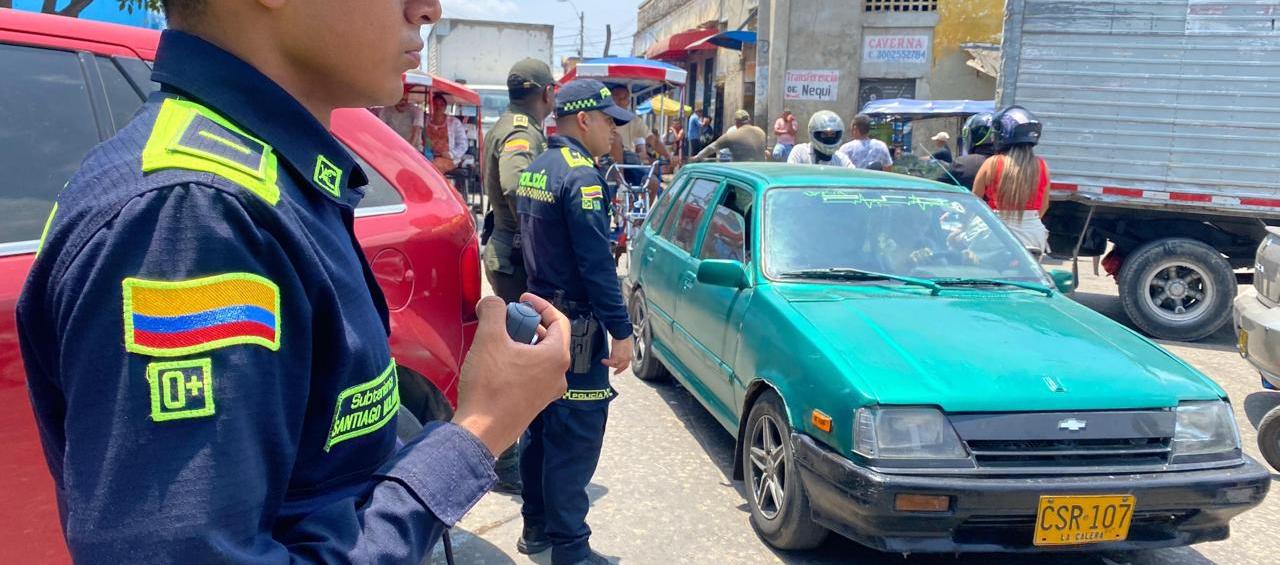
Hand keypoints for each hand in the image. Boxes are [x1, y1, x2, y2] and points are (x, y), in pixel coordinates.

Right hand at [452, 294, 570, 455]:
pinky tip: (496, 364)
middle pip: (548, 338)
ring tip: (497, 341)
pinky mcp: (535, 403)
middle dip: (526, 324)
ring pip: (539, 357)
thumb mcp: (489, 338)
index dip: (540, 304)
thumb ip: (493, 310)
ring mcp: (548, 392)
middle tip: (504, 321)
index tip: (521, 299)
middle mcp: (559, 375)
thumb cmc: (490, 385)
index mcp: (556, 357)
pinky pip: (532, 374)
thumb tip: (492, 300)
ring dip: (521, 343)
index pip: (558, 320)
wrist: (481, 432)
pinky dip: (519, 362)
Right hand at [602, 337, 632, 374]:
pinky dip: (606, 362)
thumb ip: (623, 351)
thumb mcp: (625, 346)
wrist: (622, 335)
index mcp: (630, 355)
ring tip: (604, 362)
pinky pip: (610, 362)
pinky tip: (603, 360)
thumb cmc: (624, 337)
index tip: (619, 370)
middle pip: (622, 366)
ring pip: (615, 365)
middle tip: (615, 373)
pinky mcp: (617, 357)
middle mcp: (627, 358)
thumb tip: (618, 352)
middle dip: (617, 369)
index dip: (622, 368)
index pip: (626, 364)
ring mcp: (622, 359)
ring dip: (609, 364)